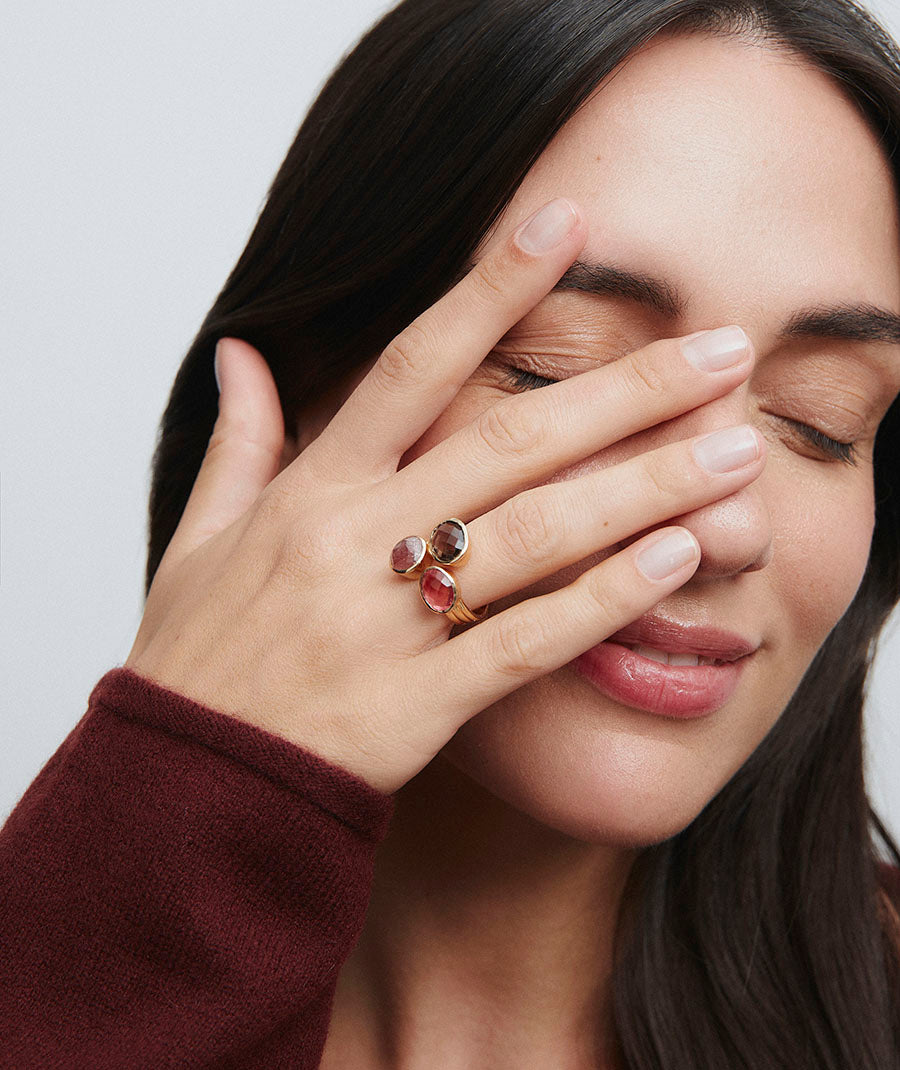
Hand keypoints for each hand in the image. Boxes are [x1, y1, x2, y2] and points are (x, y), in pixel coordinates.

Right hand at [125, 197, 764, 794]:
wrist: (186, 788)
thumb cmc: (200, 657)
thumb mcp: (201, 537)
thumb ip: (240, 439)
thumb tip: (240, 351)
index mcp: (309, 491)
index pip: (410, 365)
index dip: (489, 290)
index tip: (565, 225)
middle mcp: (355, 542)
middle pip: (509, 443)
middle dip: (625, 391)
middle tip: (724, 351)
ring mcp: (390, 623)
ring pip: (536, 536)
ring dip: (644, 490)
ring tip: (737, 454)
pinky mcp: (420, 703)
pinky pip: (527, 642)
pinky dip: (604, 599)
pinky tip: (678, 559)